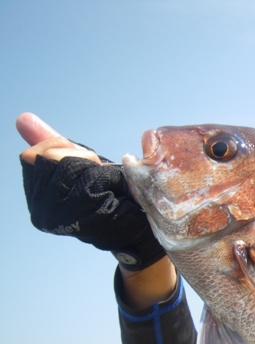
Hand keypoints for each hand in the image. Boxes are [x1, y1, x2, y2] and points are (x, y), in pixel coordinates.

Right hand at [17, 112, 164, 270]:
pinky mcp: (84, 219)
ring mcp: (61, 217)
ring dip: (94, 166)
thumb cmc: (110, 192)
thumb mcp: (77, 162)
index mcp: (36, 196)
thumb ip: (52, 143)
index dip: (59, 147)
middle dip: (79, 156)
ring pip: (69, 166)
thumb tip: (23, 118)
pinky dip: (107, 176)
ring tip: (108, 182)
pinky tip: (115, 189)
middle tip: (100, 172)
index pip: (31, 156)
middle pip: (50, 158)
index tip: (83, 158)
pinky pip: (90, 179)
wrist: (140, 224)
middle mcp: (42, 210)